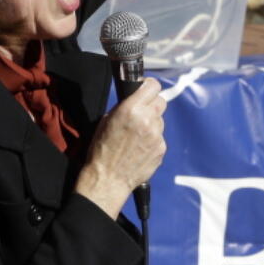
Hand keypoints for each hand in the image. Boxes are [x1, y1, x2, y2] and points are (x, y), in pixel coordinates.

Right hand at [75, 78, 166, 217]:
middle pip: (161, 102)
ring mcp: (157, 135)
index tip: (145, 91)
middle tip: (142, 113)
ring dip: (152, 124)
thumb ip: (125, 107)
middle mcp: (147, 119)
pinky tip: (140, 148)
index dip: (149, 87)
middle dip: (152, 105)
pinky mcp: (161, 149)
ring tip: (137, 136)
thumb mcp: (107, 120)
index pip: (153, 86)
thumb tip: (136, 101)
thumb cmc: (102, 150)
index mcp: (131, 109)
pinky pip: (160, 137)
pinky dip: (152, 140)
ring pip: (160, 121)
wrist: (108, 178)